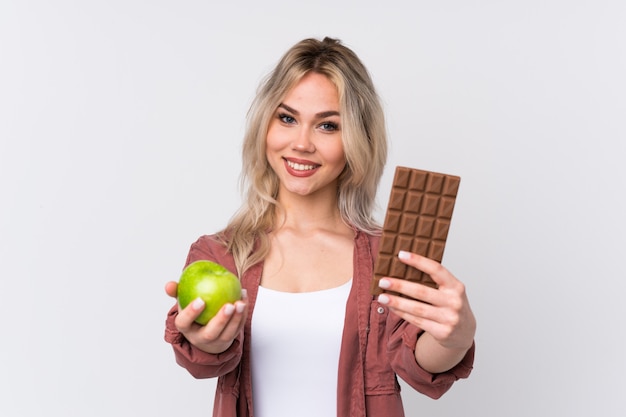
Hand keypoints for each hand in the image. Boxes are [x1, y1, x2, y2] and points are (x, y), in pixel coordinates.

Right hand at [165, 281, 247, 353]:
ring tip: (240, 302)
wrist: (206, 333)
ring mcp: (217, 341)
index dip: (191, 313)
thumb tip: (169, 284)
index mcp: (186, 329)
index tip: (200, 300)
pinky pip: (238, 327)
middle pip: (210, 333)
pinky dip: (243, 314)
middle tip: (229, 305)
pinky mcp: (230, 338)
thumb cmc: (194, 313)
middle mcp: (201, 338)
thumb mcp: (183, 303)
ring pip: (228, 334)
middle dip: (221, 320)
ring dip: (236, 318)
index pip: (184, 323)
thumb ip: (177, 292)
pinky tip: (244, 297)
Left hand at [377, 251, 475, 371]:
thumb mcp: (449, 291)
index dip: (418, 261)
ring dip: (396, 302)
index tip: (400, 255)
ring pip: (417, 308)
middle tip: (383, 281)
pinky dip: (401, 313)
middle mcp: (454, 302)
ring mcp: (449, 318)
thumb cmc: (451, 305)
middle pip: (422, 291)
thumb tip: (402, 271)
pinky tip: (391, 308)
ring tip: (382, 297)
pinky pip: (417, 321)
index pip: (436, 269)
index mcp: (456, 286)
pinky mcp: (442, 332)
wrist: (464, 332)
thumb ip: (433, 282)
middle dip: (400, 286)